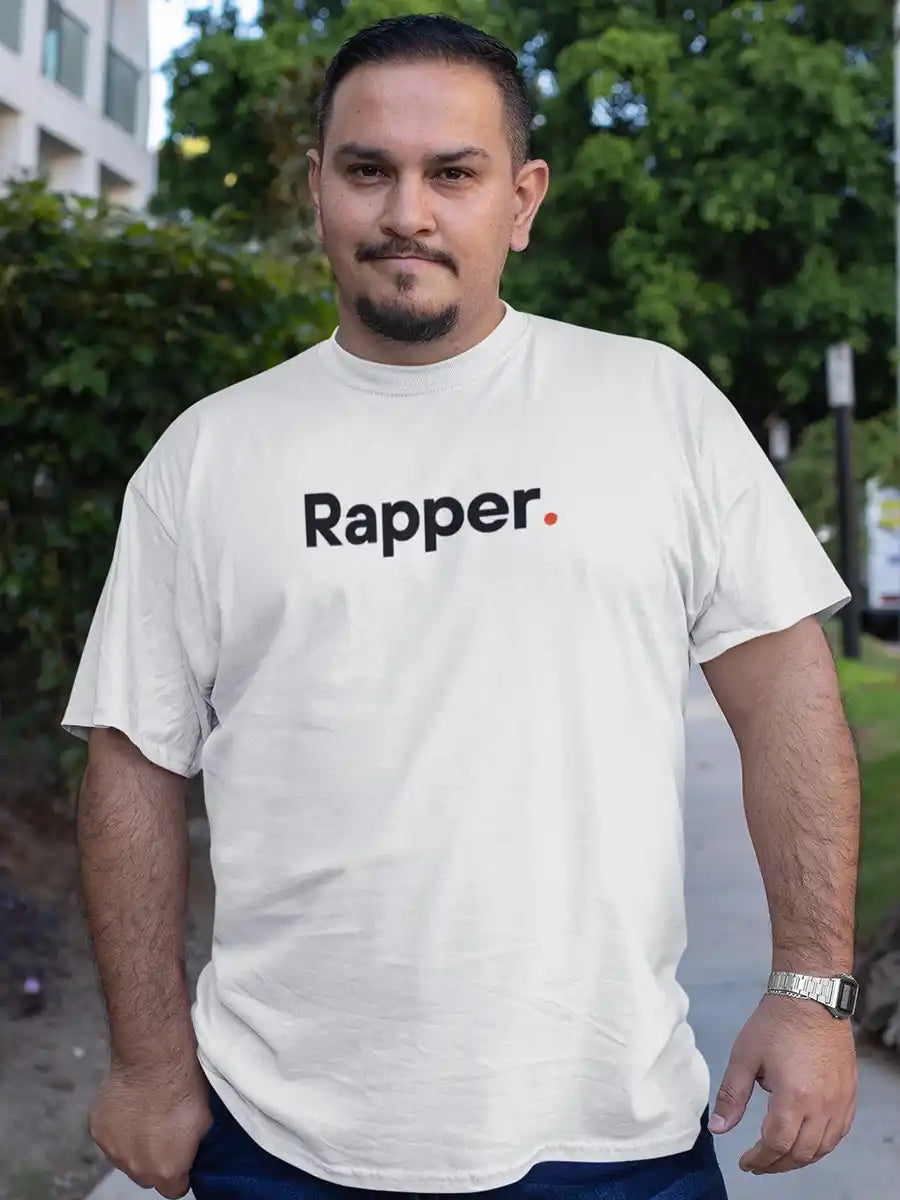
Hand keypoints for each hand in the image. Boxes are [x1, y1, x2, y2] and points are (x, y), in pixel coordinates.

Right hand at [88, 1058, 213, 1198]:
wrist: (153, 1061)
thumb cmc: (183, 1088)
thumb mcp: (204, 1122)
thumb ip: (192, 1146)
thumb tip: (189, 1149)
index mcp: (166, 1171)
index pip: (174, 1189)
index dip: (180, 1172)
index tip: (182, 1155)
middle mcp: (137, 1168)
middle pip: (147, 1174)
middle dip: (155, 1158)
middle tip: (163, 1130)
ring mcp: (113, 1151)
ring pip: (126, 1156)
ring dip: (134, 1142)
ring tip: (146, 1112)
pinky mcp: (97, 1130)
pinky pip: (110, 1135)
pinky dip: (118, 1125)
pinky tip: (130, 1103)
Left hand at [709, 993, 857, 1173]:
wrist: (811, 996)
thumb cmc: (776, 1022)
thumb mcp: (745, 1056)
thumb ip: (732, 1095)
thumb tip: (719, 1129)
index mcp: (794, 1097)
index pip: (776, 1144)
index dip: (759, 1159)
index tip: (745, 1162)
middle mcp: (822, 1105)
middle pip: (801, 1153)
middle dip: (777, 1164)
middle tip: (758, 1164)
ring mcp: (839, 1101)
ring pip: (823, 1148)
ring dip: (799, 1158)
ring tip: (778, 1156)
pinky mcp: (849, 1093)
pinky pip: (839, 1132)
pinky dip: (822, 1145)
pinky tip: (807, 1141)